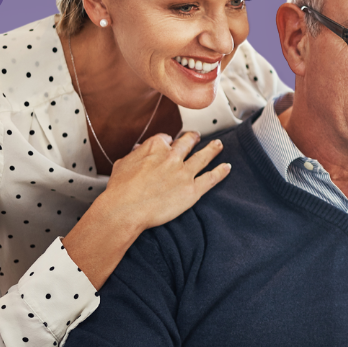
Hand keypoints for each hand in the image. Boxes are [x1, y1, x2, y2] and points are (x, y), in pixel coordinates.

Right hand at [104, 132, 230, 229]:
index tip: (170, 143)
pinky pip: (211, 177)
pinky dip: (221, 172)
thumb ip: (135, 154)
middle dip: (193, 138)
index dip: (168, 142)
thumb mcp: (122, 163)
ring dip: (213, 149)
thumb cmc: (120, 190)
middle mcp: (172, 157)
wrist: (125, 209)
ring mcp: (184, 172)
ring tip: (218, 144)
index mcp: (155, 147)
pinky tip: (227, 167)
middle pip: (187, 143)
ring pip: (203, 156)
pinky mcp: (193, 189)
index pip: (166, 139)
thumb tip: (140, 149)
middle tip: (196, 137)